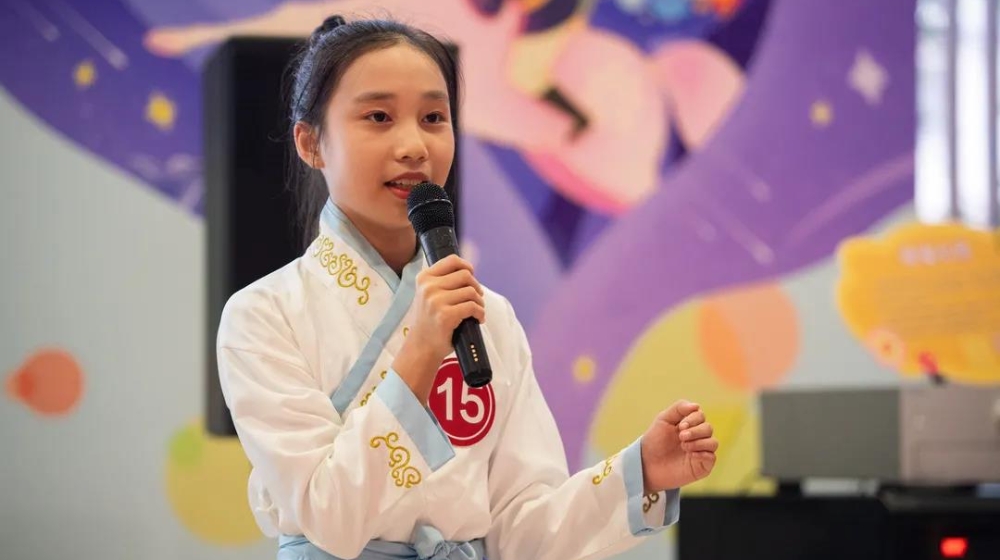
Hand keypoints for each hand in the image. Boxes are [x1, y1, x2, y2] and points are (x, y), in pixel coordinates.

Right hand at [392, 255, 483, 402]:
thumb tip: (469, 271)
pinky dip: (480, 313)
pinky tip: (478, 319)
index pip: (452, 260)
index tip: (471, 276)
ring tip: (477, 310)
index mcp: (424, 278)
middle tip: (476, 298)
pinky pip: (473, 307)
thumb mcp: (428, 295)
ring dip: (479, 302)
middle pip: (465, 275)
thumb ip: (443, 281)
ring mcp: (436, 301)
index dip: (467, 266)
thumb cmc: (429, 320)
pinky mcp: (446, 315)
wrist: (421, 347)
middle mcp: (428, 287)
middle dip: (476, 287)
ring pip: (471, 292)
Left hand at [639, 400, 717, 493]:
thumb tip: (697, 406)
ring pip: (713, 442)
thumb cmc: (655, 441)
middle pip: (708, 428)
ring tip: (684, 446)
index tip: (680, 426)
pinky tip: (691, 455)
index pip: (700, 416)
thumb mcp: (663, 419)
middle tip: (681, 436)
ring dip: (699, 442)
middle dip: (695, 431)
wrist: (647, 464)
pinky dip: (703, 454)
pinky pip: (712, 458)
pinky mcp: (702, 466)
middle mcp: (697, 437)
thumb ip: (679, 408)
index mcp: (689, 425)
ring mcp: (701, 452)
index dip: (693, 419)